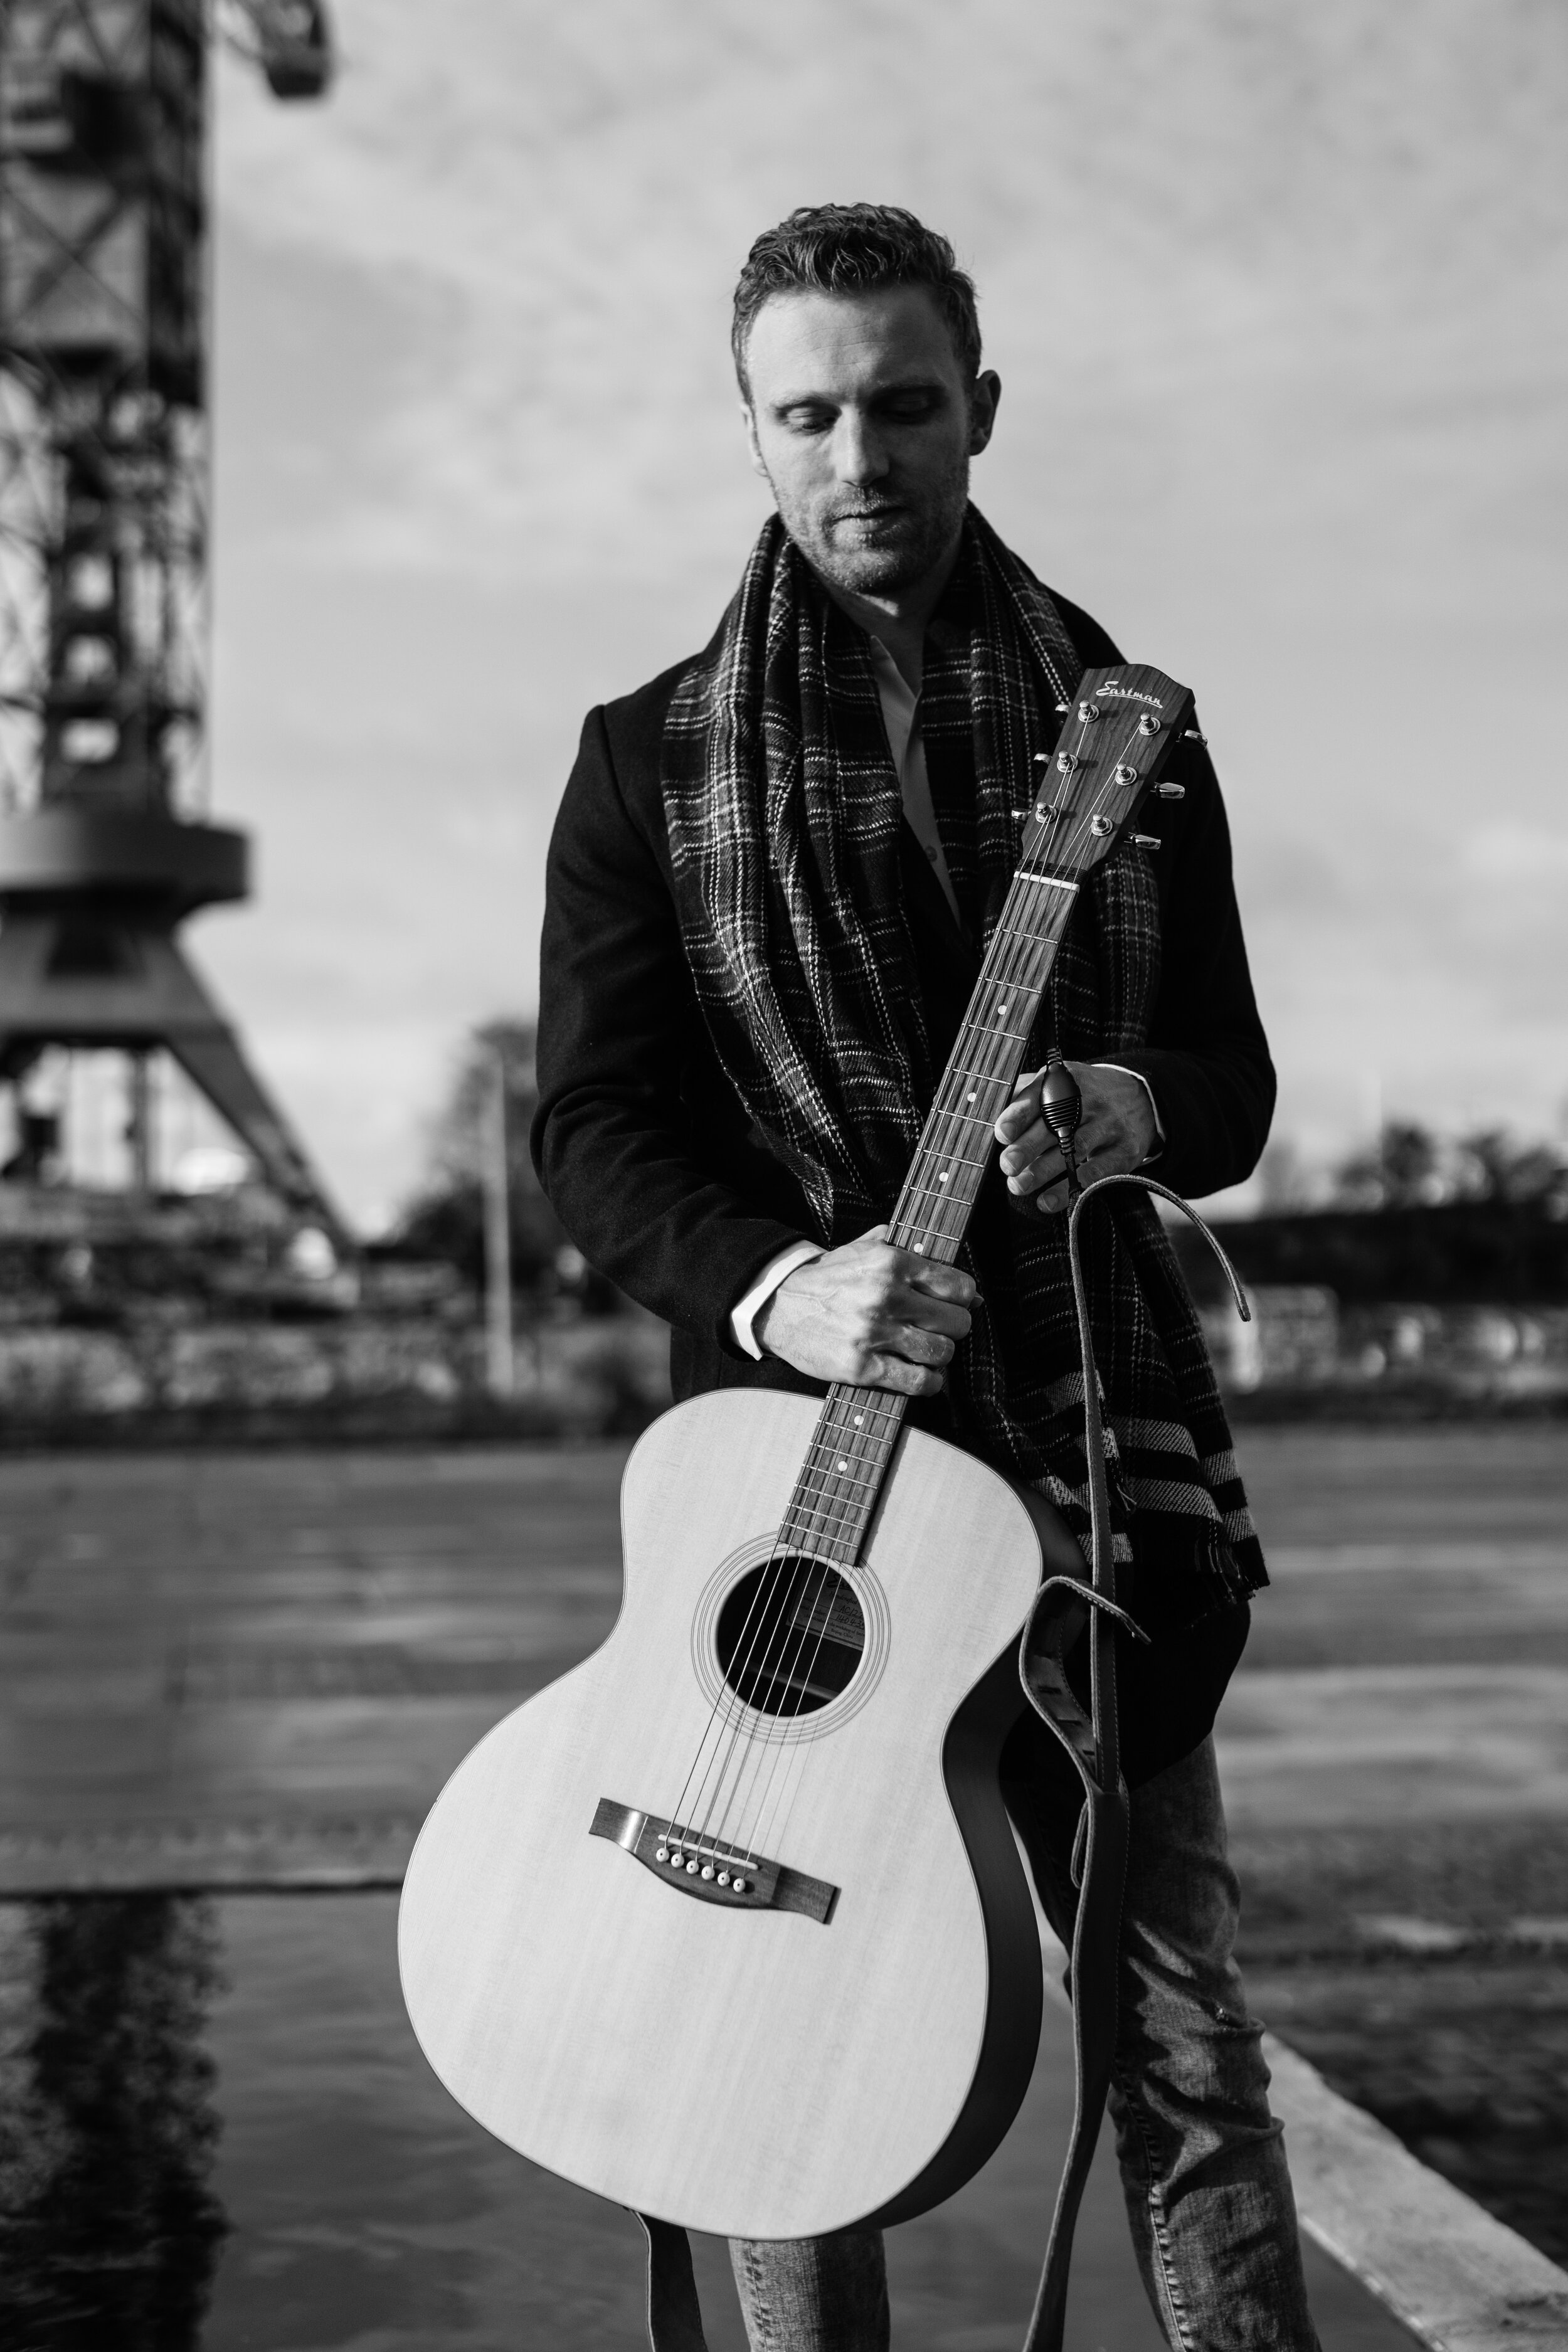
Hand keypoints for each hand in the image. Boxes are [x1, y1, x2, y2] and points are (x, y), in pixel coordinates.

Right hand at [754, 1226, 974, 1395]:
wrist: (779, 1306)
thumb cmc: (830, 1279)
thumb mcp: (866, 1248)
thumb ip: (914, 1255)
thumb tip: (971, 1291)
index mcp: (891, 1262)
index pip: (959, 1287)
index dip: (964, 1300)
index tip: (954, 1305)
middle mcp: (886, 1296)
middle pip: (957, 1323)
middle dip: (954, 1329)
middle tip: (939, 1331)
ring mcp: (874, 1333)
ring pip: (941, 1353)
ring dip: (940, 1356)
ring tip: (927, 1353)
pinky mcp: (862, 1367)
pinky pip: (918, 1381)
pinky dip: (929, 1383)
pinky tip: (922, 1376)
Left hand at [995, 1062, 1155, 1216]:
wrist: (1140, 1097)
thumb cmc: (1083, 1095)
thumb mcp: (1057, 1085)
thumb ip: (1025, 1097)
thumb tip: (990, 1117)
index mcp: (1066, 1081)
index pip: (1039, 1096)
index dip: (1019, 1115)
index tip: (1002, 1133)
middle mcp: (1089, 1100)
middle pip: (1056, 1124)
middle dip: (1029, 1147)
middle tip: (1007, 1165)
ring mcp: (1109, 1125)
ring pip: (1075, 1149)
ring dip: (1045, 1171)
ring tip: (1018, 1186)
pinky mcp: (1125, 1151)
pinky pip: (1097, 1173)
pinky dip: (1071, 1189)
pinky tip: (1048, 1201)